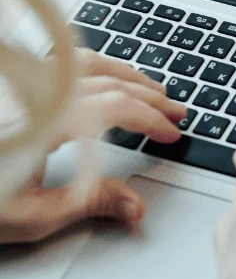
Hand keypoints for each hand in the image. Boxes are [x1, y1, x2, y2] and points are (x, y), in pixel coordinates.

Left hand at [0, 50, 184, 243]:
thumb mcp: (31, 217)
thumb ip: (89, 205)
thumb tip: (135, 205)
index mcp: (46, 122)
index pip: (114, 107)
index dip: (149, 119)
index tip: (170, 134)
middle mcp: (37, 95)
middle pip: (107, 81)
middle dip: (149, 96)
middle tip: (176, 112)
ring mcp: (26, 88)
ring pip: (88, 63)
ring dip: (128, 75)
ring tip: (153, 90)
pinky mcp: (17, 91)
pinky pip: (64, 61)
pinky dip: (97, 66)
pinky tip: (107, 77)